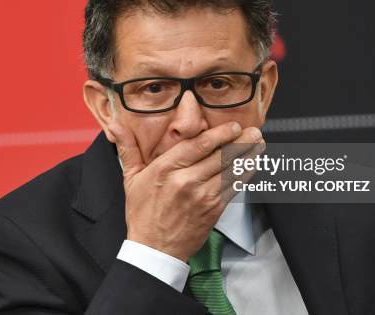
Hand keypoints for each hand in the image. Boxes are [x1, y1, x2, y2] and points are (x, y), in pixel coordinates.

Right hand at [108, 121, 264, 261]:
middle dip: (240, 141)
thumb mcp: (131, 178)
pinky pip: (234, 187)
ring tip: (259, 143)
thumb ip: (128, 149)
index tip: (233, 126)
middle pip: (219, 155)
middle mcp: (186, 181)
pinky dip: (245, 174)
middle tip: (253, 131)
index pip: (199, 145)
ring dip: (248, 155)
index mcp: (165, 169)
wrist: (154, 249)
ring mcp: (202, 196)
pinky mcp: (214, 210)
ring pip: (230, 170)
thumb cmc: (143, 213)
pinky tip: (253, 165)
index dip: (220, 134)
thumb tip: (115, 126)